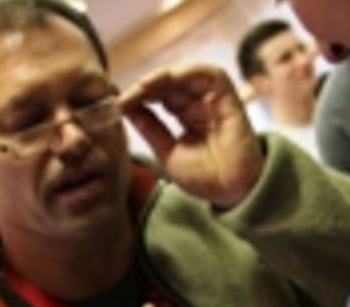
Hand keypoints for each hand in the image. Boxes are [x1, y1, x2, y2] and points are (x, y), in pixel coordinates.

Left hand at [118, 63, 262, 208]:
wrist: (232, 193)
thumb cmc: (205, 178)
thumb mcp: (166, 151)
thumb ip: (150, 128)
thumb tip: (125, 107)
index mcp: (185, 115)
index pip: (158, 95)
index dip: (138, 96)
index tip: (117, 105)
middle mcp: (199, 104)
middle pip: (169, 82)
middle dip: (145, 86)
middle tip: (124, 98)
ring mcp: (214, 100)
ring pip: (186, 74)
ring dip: (162, 76)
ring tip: (142, 88)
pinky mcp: (229, 98)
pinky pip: (211, 74)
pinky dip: (189, 70)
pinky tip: (170, 78)